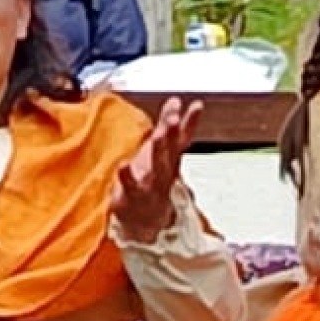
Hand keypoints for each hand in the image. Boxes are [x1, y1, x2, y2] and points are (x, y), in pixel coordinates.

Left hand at [113, 97, 203, 242]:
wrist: (145, 221)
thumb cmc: (152, 180)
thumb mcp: (163, 152)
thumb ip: (169, 126)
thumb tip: (176, 99)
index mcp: (170, 158)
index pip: (182, 137)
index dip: (190, 122)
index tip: (197, 106)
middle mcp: (163, 170)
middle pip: (169, 150)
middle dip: (171, 134)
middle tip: (173, 119)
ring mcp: (150, 184)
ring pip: (157, 166)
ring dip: (158, 152)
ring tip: (157, 137)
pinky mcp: (132, 195)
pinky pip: (130, 185)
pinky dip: (127, 176)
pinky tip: (122, 165)